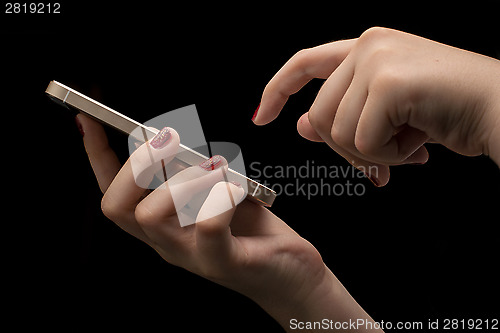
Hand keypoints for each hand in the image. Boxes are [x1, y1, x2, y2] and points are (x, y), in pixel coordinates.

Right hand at [76, 114, 379, 330]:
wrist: (292, 274)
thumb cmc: (254, 230)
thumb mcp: (218, 192)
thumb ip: (192, 171)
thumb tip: (170, 138)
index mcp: (162, 224)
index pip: (115, 193)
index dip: (97, 156)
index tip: (89, 120)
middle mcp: (167, 242)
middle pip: (118, 207)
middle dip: (137, 164)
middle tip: (170, 139)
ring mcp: (192, 256)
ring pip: (153, 215)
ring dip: (184, 177)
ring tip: (216, 167)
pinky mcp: (224, 262)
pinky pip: (209, 226)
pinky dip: (222, 194)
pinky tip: (239, 187)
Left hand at [255, 27, 499, 184]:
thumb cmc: (451, 111)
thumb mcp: (389, 115)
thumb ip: (344, 115)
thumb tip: (301, 126)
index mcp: (368, 46)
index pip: (305, 63)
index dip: (277, 90)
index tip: (262, 116)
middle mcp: (369, 45)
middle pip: (319, 115)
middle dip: (347, 150)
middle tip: (382, 163)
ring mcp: (378, 59)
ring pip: (336, 131)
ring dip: (372, 155)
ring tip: (407, 149)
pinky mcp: (389, 82)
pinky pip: (362, 141)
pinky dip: (388, 158)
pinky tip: (417, 149)